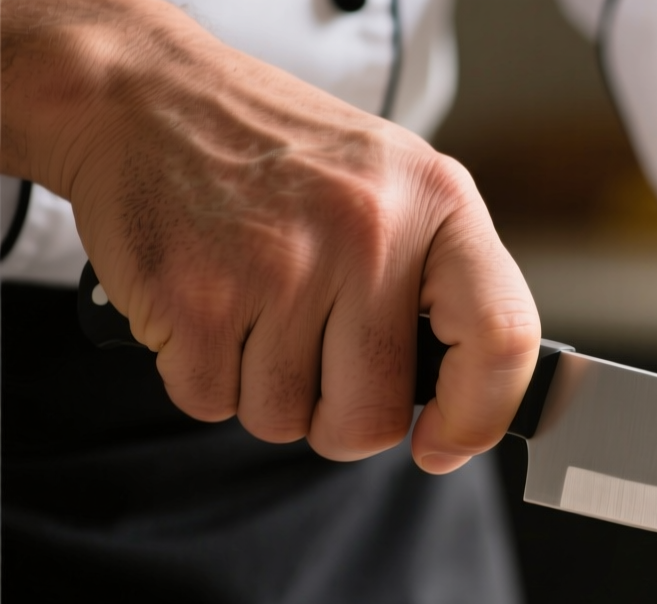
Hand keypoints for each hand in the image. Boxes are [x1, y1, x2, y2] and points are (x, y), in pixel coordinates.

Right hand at [0, 0, 541, 472]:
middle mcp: (368, 233)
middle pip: (375, 416)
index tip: (445, 443)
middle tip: (315, 364)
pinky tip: (208, 309)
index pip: (502, 337)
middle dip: (340, 419)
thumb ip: (443, 281)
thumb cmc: (280, 153)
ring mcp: (280, 267)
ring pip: (286, 420)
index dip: (480, 415)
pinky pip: (213, 403)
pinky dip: (203, 377)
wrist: (142, 95)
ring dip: (264, 392)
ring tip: (254, 311)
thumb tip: (467, 406)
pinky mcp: (196, 298)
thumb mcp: (394, 184)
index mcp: (438, 202)